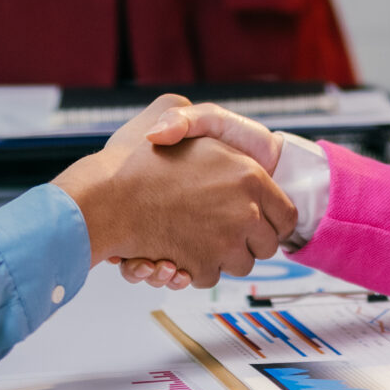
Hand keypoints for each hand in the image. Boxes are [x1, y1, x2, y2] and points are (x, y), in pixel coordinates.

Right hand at [54, 97, 294, 286]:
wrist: (104, 198)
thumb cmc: (134, 160)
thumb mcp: (169, 112)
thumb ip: (193, 116)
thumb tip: (206, 128)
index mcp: (250, 175)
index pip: (286, 215)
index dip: (270, 219)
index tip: (254, 218)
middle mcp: (245, 211)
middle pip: (266, 246)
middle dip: (247, 241)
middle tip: (222, 228)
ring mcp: (225, 242)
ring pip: (240, 265)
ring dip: (221, 256)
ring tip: (198, 236)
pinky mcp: (202, 266)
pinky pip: (210, 277)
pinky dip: (195, 269)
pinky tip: (179, 250)